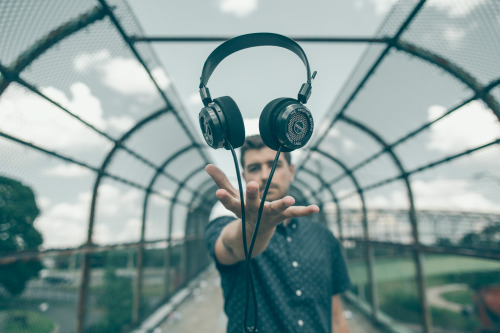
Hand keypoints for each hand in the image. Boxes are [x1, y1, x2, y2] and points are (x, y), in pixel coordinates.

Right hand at [205, 164, 319, 231]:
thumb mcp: (231, 197)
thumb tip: (207, 165)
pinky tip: (316, 208)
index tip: (218, 192)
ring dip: (282, 204)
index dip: (223, 198)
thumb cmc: (243, 210)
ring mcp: (269, 216)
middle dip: (252, 195)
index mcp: (240, 208)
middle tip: (252, 185)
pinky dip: (304, 212)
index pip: (229, 202)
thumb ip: (221, 180)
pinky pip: (294, 215)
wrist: (254, 236)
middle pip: (252, 204)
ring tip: (290, 199)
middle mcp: (254, 213)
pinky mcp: (281, 217)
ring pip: (275, 210)